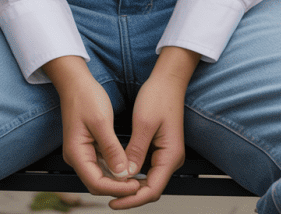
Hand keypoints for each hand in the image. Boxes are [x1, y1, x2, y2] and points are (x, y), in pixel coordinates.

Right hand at [42, 56, 140, 200]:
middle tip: (139, 184)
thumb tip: (122, 173)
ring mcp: (82, 152)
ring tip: (137, 178)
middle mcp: (76, 157)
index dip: (117, 188)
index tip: (135, 185)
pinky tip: (128, 165)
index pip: (96, 183)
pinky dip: (114, 167)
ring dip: (117, 179)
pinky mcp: (88, 146)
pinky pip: (101, 163)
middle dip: (118, 187)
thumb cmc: (86, 97)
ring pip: (100, 175)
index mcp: (76, 153)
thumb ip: (111, 149)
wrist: (75, 81)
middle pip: (97, 183)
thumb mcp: (101, 121)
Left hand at [110, 47, 200, 209]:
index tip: (114, 202)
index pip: (152, 190)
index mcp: (170, 156)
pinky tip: (120, 172)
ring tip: (111, 187)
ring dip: (132, 186)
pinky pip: (148, 168)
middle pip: (151, 188)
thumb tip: (126, 175)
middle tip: (109, 198)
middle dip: (131, 196)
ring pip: (149, 180)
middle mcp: (171, 159)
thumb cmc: (159, 96)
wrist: (168, 79)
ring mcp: (167, 154)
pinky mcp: (161, 148)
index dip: (132, 200)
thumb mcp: (143, 123)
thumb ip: (135, 151)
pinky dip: (134, 173)